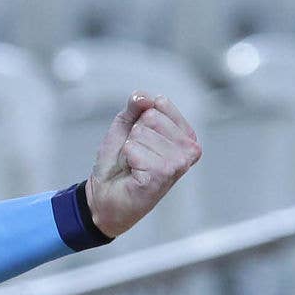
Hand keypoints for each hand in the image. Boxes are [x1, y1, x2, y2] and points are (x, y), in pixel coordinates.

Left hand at [84, 93, 201, 239]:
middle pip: (151, 117)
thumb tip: (143, 96)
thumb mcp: (124, 128)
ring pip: (141, 133)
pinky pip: (134, 150)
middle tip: (134, 157)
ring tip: (134, 166)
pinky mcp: (164, 174)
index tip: (138, 141)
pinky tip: (133, 174)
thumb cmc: (119, 165)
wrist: (104, 197)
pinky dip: (127, 160)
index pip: (160, 104)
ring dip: (129, 150)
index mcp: (186, 135)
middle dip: (133, 136)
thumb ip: (135, 107)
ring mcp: (180, 163)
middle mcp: (190, 149)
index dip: (138, 121)